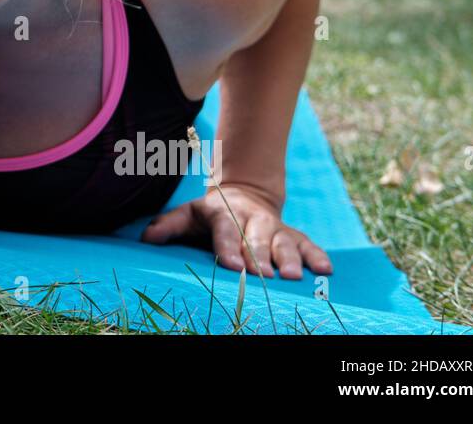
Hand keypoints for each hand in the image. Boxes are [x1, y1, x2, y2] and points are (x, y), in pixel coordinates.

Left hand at [140, 182, 332, 279]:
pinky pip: (308, 244)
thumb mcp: (188, 215)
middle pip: (256, 237)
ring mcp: (275, 226)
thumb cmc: (210, 215)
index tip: (230, 264)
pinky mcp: (292, 235)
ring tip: (292, 276)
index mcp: (224, 213)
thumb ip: (169, 225)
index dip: (226, 246)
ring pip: (284, 241)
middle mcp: (252, 219)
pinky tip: (325, 270)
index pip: (224, 228)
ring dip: (289, 258)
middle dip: (260, 255)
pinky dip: (317, 255)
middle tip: (264, 275)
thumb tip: (147, 238)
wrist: (244, 194)